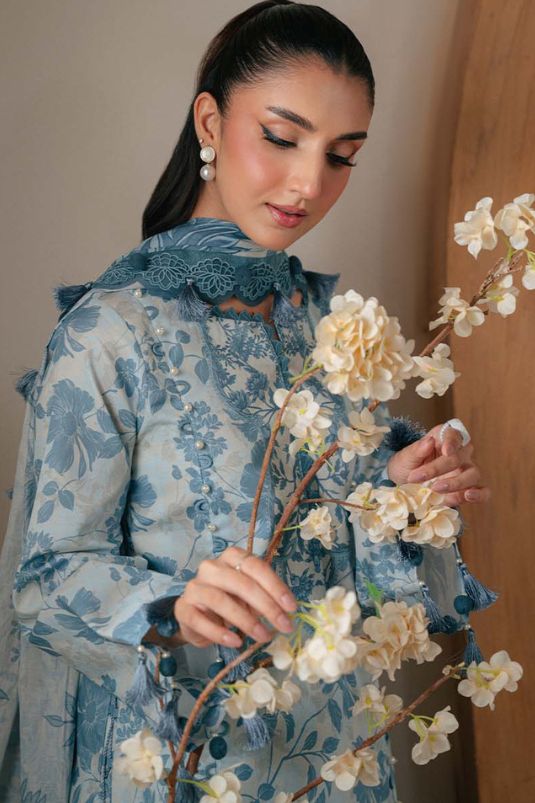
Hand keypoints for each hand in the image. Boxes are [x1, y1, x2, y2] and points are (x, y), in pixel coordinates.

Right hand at [173, 546, 296, 648]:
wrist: (197, 618)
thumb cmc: (229, 602)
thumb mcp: (250, 597)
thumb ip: (265, 598)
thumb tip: (288, 612)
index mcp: (232, 558)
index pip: (255, 566)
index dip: (275, 586)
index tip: (291, 607)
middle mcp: (211, 567)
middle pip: (241, 583)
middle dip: (266, 606)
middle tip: (284, 626)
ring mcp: (195, 587)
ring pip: (220, 600)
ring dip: (246, 621)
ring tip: (263, 637)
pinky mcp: (183, 608)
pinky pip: (200, 620)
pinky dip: (219, 632)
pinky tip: (235, 642)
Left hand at [386, 424, 490, 506]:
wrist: (405, 486)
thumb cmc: (407, 467)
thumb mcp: (404, 458)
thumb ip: (416, 451)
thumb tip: (429, 441)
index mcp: (443, 438)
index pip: (454, 435)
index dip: (452, 442)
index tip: (446, 451)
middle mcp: (459, 452)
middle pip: (460, 457)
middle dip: (439, 468)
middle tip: (419, 477)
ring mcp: (466, 471)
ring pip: (473, 474)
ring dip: (456, 483)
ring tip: (437, 489)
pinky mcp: (469, 489)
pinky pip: (483, 491)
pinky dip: (479, 495)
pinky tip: (468, 496)